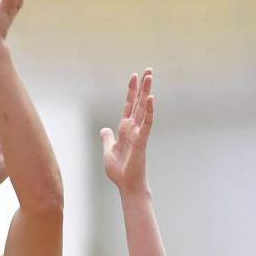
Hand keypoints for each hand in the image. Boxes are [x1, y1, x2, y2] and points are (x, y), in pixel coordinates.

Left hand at [100, 70, 153, 193]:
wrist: (127, 185)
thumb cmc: (119, 171)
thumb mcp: (108, 150)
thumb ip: (107, 138)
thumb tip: (104, 129)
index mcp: (125, 129)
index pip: (128, 106)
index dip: (131, 91)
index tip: (134, 76)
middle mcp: (133, 128)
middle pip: (138, 103)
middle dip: (142, 86)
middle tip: (149, 70)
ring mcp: (139, 133)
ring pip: (144, 109)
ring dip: (146, 92)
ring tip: (150, 77)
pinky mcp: (142, 140)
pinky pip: (147, 123)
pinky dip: (149, 111)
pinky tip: (150, 98)